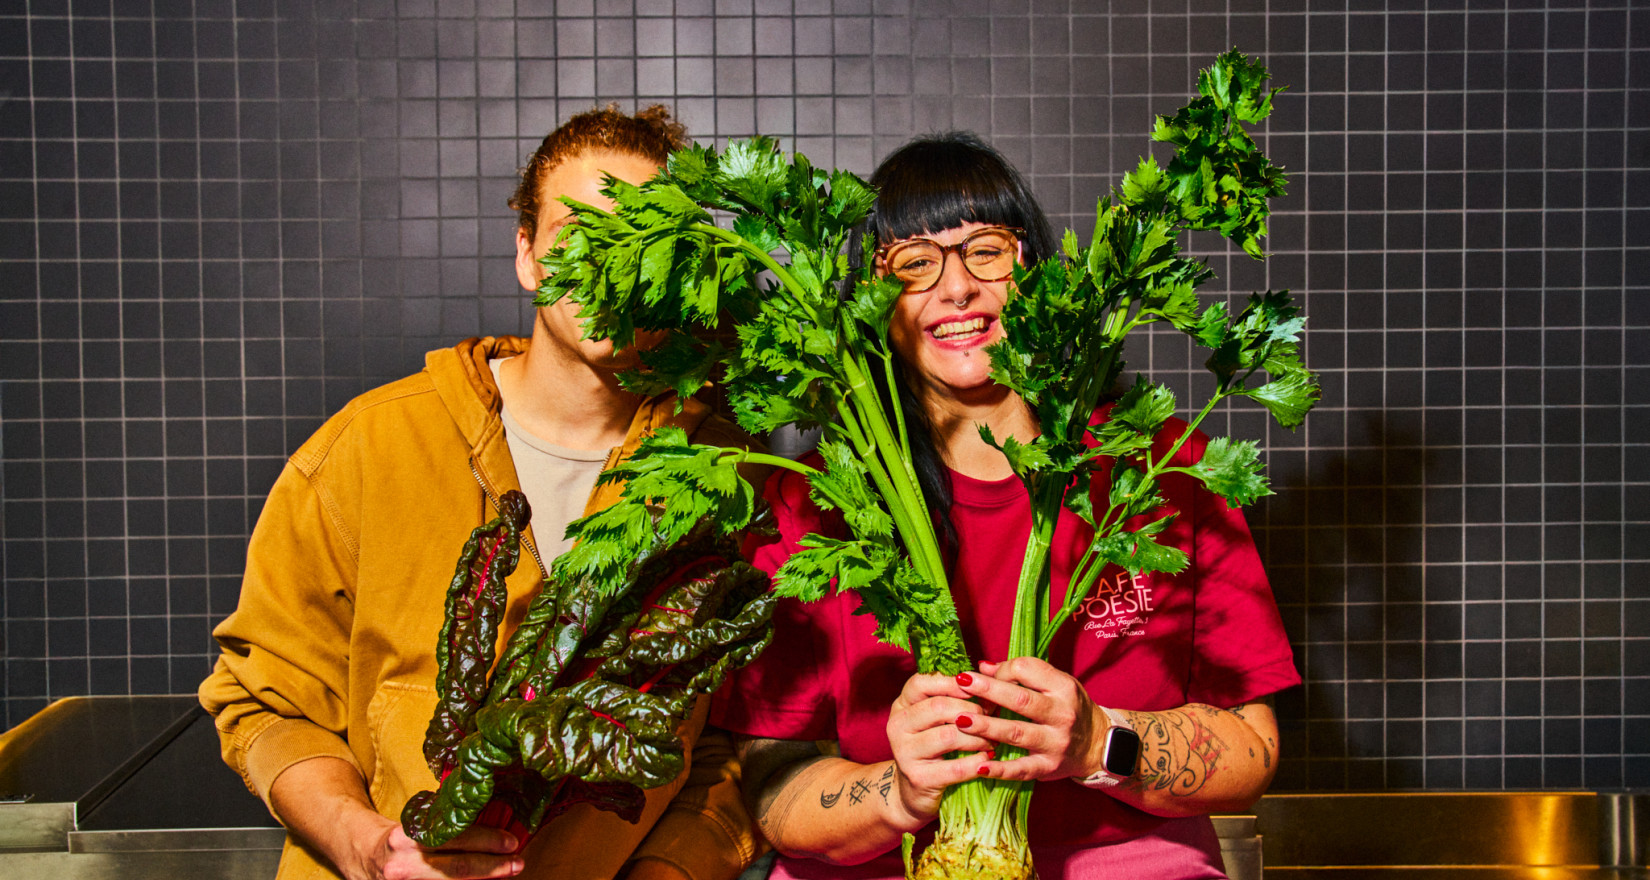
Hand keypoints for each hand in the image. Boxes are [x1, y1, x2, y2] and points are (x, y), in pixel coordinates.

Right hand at [349, 818, 523, 879]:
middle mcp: (402, 864)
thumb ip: (444, 827)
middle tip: (517, 862)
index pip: (454, 839)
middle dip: (492, 867)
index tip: (511, 842)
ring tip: (504, 874)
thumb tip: (490, 823)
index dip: (486, 841)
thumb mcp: (415, 823)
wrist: (357, 852)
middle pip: (456, 868)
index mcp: (406, 837)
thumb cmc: (395, 835)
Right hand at [884, 672, 995, 825]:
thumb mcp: (937, 720)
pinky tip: (987, 759)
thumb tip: (990, 678)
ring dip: (978, 737)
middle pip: (938, 707)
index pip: (921, 682)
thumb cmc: (934, 749)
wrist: (916, 792)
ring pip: (948, 736)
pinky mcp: (918, 778)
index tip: (977, 687)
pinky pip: (955, 767)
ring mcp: (904, 752)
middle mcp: (898, 725)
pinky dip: (976, 762)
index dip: (951, 682)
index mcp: (902, 705)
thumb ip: (955, 698)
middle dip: (972, 710)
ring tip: (992, 740)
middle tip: (992, 717)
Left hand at [955, 657, 1104, 782]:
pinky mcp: (1048, 768)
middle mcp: (1062, 714)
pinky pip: (1022, 769)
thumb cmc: (1071, 708)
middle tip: (960, 683)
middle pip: (1020, 700)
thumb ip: (1023, 675)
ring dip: (986, 727)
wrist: (1099, 745)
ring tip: (960, 720)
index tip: (982, 675)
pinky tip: (980, 766)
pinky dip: (1000, 769)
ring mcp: (1056, 743)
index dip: (1001, 670)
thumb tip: (983, 667)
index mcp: (1063, 688)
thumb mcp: (1056, 685)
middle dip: (988, 690)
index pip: (1027, 670)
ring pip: (1017, 733)